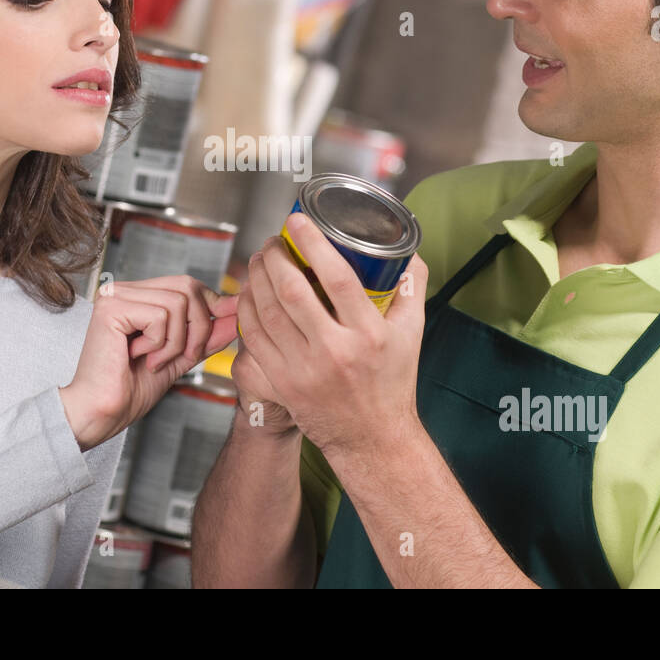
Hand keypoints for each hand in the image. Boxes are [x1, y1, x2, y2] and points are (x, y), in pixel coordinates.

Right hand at [61, 275, 238, 449]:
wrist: (103, 413)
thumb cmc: (130, 389)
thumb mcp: (180, 357)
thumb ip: (206, 335)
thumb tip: (237, 314)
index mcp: (137, 297)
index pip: (187, 285)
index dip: (213, 304)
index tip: (231, 320)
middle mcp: (124, 290)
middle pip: (187, 287)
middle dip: (198, 326)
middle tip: (185, 356)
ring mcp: (115, 295)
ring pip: (177, 303)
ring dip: (177, 341)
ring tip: (156, 360)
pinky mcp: (111, 308)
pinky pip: (160, 316)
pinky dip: (160, 343)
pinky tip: (140, 357)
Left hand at [235, 211, 428, 459]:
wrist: (372, 438)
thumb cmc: (392, 381)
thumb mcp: (412, 333)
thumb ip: (411, 287)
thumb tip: (407, 251)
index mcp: (369, 334)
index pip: (337, 279)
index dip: (313, 244)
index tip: (297, 221)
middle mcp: (335, 352)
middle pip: (293, 292)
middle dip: (275, 257)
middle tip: (273, 241)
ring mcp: (304, 369)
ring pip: (268, 312)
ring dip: (257, 278)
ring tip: (260, 259)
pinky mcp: (282, 382)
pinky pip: (254, 337)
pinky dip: (247, 309)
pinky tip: (250, 292)